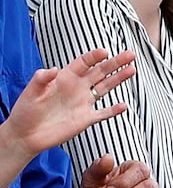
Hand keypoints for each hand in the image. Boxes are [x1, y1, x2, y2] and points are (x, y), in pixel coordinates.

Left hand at [0, 49, 133, 157]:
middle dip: (115, 63)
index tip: (104, 52)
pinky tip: (124, 106)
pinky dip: (113, 110)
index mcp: (64, 78)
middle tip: (130, 55)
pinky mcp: (86, 119)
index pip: (83, 63)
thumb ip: (41, 79)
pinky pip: (103, 113)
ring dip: (119, 79)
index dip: (94, 57)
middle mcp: (77, 88)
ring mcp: (83, 103)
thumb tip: (53, 69)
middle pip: (100, 72)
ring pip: (105, 88)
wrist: (26, 135)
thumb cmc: (25, 112)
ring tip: (132, 70)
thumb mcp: (30, 92)